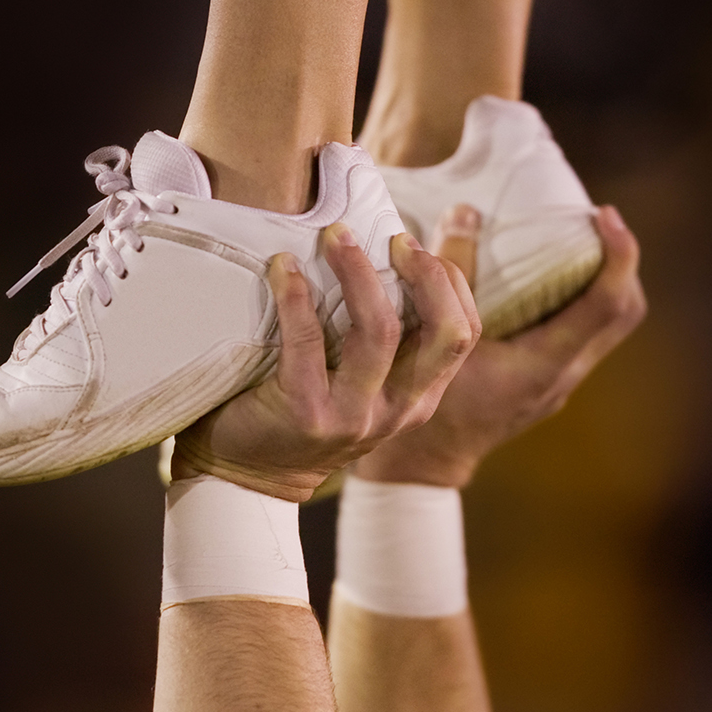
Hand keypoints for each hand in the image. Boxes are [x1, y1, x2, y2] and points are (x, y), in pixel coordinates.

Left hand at [170, 223, 481, 501]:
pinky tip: (283, 267)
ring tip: (335, 235)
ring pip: (380, 332)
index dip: (449, 280)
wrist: (247, 475)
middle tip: (392, 236)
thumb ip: (384, 340)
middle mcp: (398, 410)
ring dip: (358, 272)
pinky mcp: (307, 416)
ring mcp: (355, 417)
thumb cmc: (303, 408)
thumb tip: (388, 251)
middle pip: (444, 332)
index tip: (411, 244)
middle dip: (426, 274)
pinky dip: (296, 296)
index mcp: (420, 398)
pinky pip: (308, 343)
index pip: (464, 332)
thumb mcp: (362, 383)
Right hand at [354, 205, 645, 488]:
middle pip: (624, 313)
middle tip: (596, 223)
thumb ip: (451, 276)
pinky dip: (581, 300)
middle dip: (621, 263)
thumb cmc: (425, 402)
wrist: (425, 463)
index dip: (618, 254)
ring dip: (604, 281)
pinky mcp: (548, 381)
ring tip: (578, 243)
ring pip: (610, 326)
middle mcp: (564, 375)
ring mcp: (560, 382)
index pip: (607, 304)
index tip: (603, 214)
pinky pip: (584, 333)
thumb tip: (465, 213)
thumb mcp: (435, 336)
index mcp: (546, 364)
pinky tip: (549, 279)